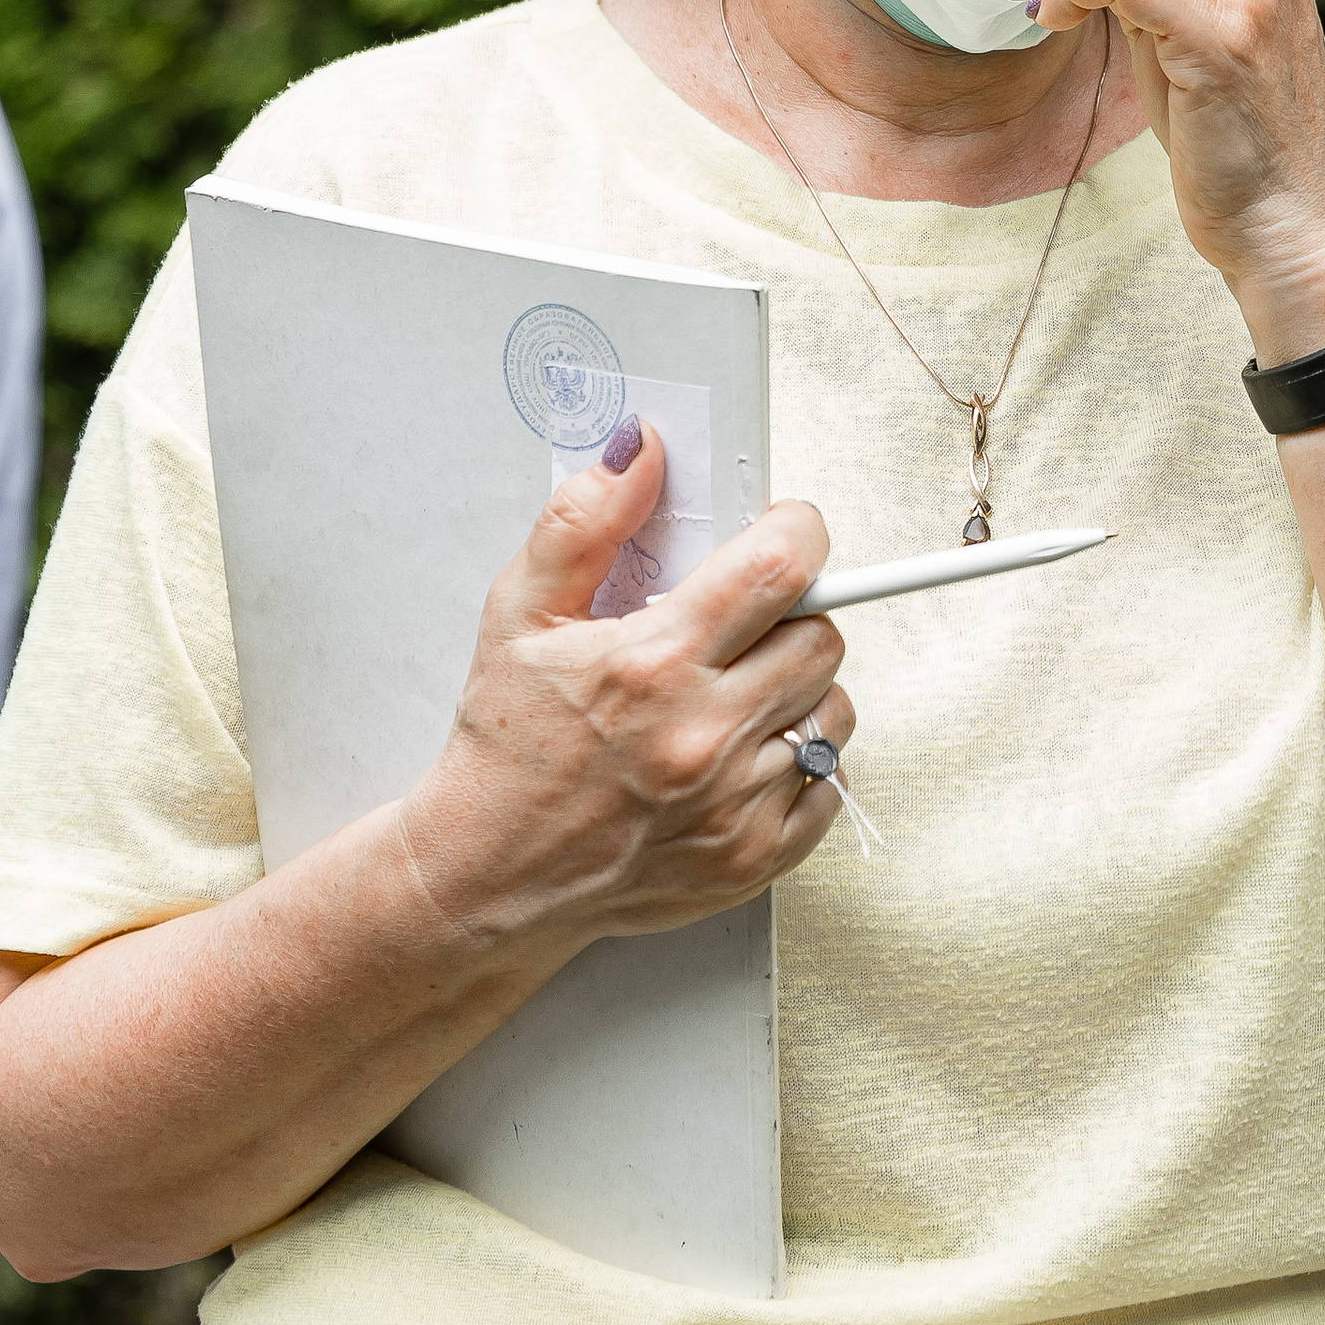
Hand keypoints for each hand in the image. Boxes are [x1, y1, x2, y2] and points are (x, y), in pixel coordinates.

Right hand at [401, 428, 851, 950]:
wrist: (491, 875)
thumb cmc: (508, 744)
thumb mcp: (520, 613)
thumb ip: (585, 521)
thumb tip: (642, 449)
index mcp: (651, 662)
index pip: (781, 567)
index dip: (797, 533)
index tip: (783, 534)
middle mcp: (702, 735)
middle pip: (821, 635)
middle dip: (790, 617)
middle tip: (738, 629)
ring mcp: (735, 804)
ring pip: (833, 708)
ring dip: (795, 690)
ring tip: (731, 697)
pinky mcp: (755, 857)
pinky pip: (830, 782)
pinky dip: (798, 763)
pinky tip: (737, 757)